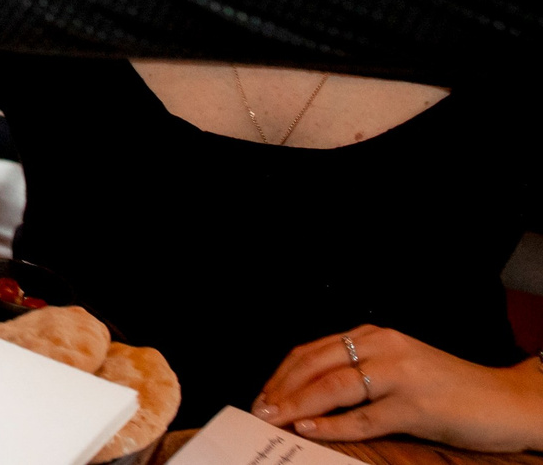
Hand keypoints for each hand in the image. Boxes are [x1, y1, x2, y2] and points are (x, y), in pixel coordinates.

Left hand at [255, 325, 542, 449]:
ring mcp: (401, 376)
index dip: (283, 373)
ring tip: (276, 419)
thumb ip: (362, 372)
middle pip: (316, 365)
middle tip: (260, 409)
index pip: (314, 351)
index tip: (263, 394)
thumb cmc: (452, 390)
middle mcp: (384, 348)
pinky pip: (366, 416)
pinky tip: (311, 429)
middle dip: (282, 388)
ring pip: (335, 386)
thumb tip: (311, 394)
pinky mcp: (417, 406)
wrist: (507, 401)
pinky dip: (334, 425)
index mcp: (375, 337)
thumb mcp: (400, 369)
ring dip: (298, 404)